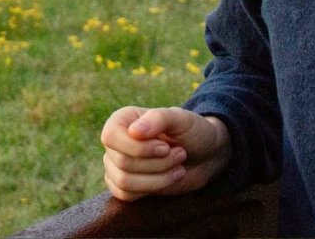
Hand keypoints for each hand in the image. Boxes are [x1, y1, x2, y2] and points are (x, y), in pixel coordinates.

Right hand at [101, 105, 231, 201]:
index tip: (165, 147)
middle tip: (180, 154)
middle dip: (157, 163)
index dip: (138, 148)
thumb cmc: (192, 131)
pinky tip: (170, 177)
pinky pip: (126, 195)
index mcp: (122, 119)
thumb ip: (158, 119)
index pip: (111, 137)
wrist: (204, 155)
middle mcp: (116, 141)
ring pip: (124, 182)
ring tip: (178, 165)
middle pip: (122, 162)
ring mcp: (118, 164)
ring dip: (158, 178)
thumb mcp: (181, 119)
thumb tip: (133, 131)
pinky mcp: (126, 185)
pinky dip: (153, 188)